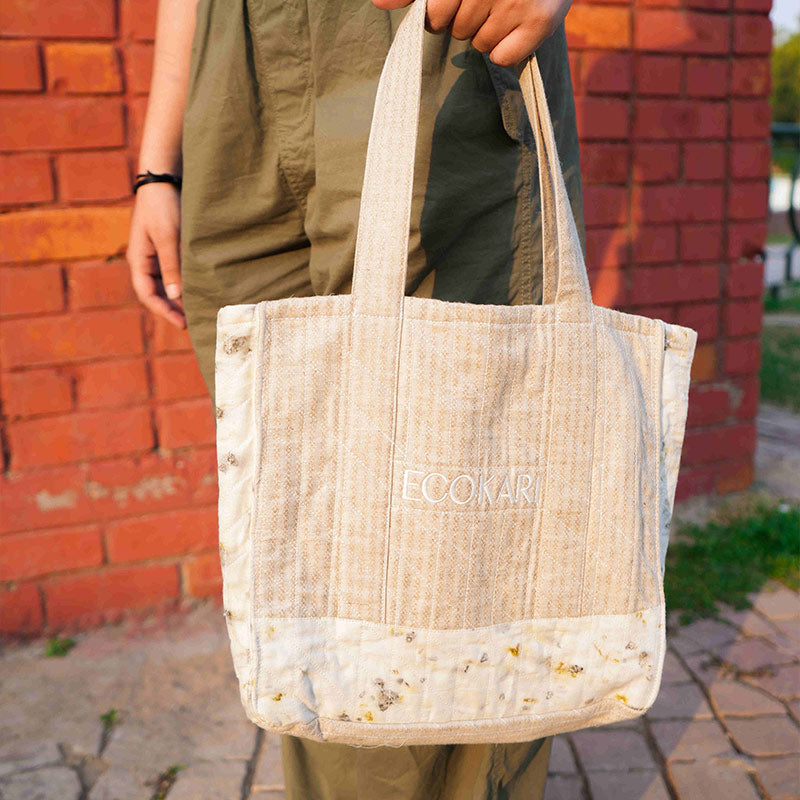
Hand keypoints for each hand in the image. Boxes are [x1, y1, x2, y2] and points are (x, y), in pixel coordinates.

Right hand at [126, 182, 185, 328]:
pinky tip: (198, 290)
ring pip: (166, 284)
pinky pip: (174, 273)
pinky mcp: (168, 249)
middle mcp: (146, 261)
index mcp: (139, 259)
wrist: (164, 180)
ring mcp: (156, 255)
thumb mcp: (168, 237)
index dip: (163, 311)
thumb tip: (176, 296)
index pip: (147, 294)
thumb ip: (172, 266)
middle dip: (171, 309)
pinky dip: (184, 284)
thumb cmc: (163, 206)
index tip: (181, 323)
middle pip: (156, 293)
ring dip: (179, 298)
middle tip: (192, 323)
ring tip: (196, 311)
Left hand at [372, 0, 569, 66]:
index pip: (434, 12)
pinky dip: (507, 49)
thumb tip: (378, 2)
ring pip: (479, 43)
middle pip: (456, 28)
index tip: (455, 3)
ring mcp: (517, 2)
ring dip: (487, 33)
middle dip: (465, 20)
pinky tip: (518, 26)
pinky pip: (502, 57)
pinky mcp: (540, 22)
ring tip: (505, 10)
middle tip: (486, 2)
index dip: (440, 13)